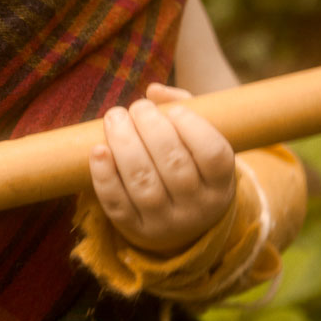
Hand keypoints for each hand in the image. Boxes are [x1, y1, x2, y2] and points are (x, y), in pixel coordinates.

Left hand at [89, 83, 236, 253]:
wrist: (181, 224)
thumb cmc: (191, 166)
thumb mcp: (201, 141)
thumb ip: (185, 108)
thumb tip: (154, 90)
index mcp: (221, 184)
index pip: (213, 154)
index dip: (193, 127)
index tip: (174, 110)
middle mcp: (197, 208)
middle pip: (174, 165)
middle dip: (151, 127)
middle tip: (138, 108)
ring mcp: (165, 223)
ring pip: (143, 183)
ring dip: (125, 144)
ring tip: (115, 118)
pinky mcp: (134, 229)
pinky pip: (116, 203)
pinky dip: (104, 176)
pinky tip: (99, 149)